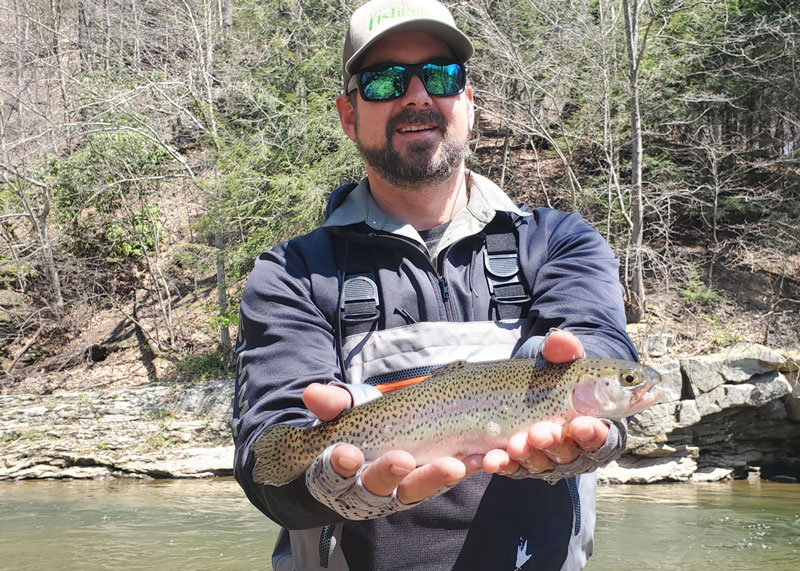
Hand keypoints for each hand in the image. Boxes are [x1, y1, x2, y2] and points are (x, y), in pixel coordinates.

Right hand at [302, 383, 476, 504]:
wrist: (378, 443)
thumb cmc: (354, 429)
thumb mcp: (342, 413)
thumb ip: (331, 405)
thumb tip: (311, 393)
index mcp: (337, 475)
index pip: (333, 474)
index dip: (338, 466)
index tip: (346, 454)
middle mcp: (367, 491)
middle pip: (376, 488)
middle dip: (389, 473)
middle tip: (403, 460)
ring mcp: (399, 491)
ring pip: (414, 491)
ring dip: (435, 477)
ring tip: (455, 463)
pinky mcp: (429, 485)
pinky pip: (445, 481)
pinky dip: (463, 470)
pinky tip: (480, 458)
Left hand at [481, 329, 609, 475]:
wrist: (524, 386)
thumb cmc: (555, 375)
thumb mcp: (559, 361)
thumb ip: (564, 351)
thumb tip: (558, 337)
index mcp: (595, 425)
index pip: (603, 438)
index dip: (595, 435)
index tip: (583, 425)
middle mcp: (573, 447)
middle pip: (569, 454)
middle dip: (555, 444)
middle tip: (541, 432)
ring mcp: (545, 457)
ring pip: (539, 463)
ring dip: (526, 455)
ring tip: (513, 444)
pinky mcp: (519, 462)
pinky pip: (510, 467)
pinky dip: (500, 464)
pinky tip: (489, 458)